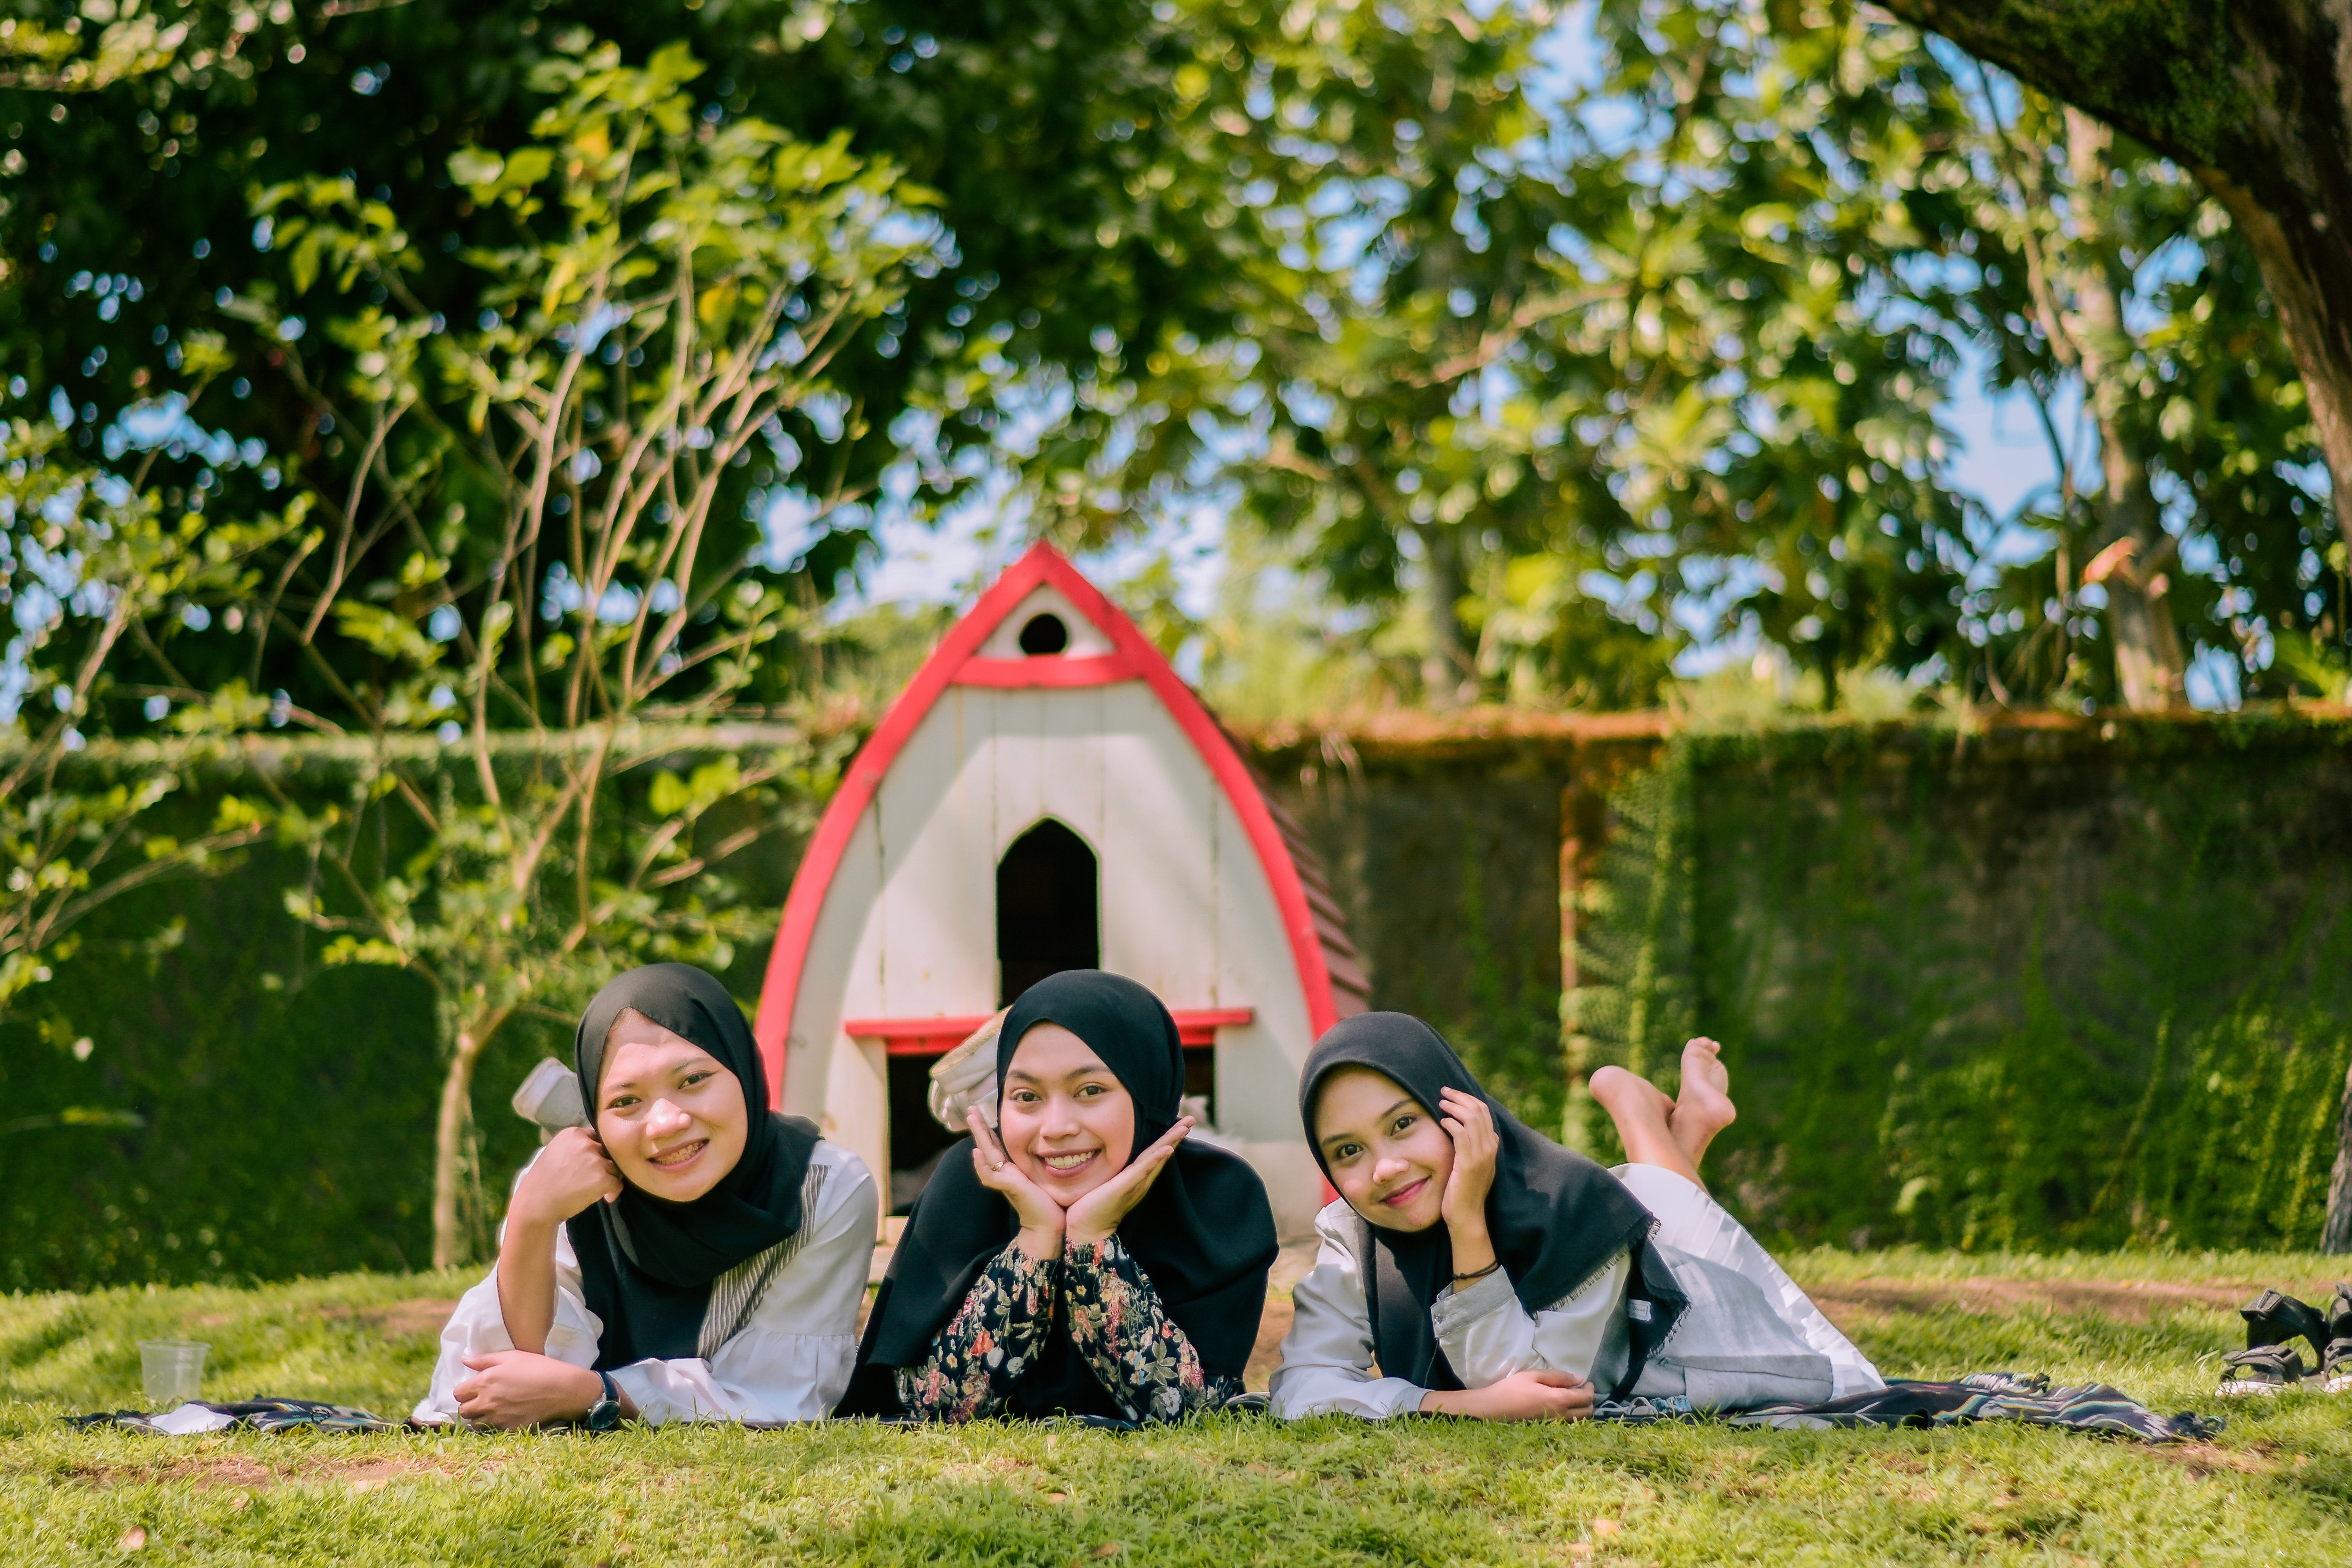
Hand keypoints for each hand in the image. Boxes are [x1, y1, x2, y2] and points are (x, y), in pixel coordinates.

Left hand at [451, 1350, 611, 1429]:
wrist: (562, 1389)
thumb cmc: (538, 1368)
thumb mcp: (512, 1356)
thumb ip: (484, 1359)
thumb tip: (464, 1360)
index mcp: (485, 1382)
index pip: (458, 1393)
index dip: (465, 1391)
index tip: (474, 1388)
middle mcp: (487, 1402)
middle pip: (463, 1411)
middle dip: (469, 1405)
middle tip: (482, 1399)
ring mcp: (497, 1418)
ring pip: (475, 1423)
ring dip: (480, 1417)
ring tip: (493, 1410)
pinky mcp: (509, 1429)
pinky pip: (493, 1431)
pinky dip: (495, 1425)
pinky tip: (507, 1416)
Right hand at [508, 1127, 621, 1228]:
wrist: (536, 1204)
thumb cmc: (544, 1181)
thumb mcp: (556, 1152)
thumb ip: (577, 1146)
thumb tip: (598, 1149)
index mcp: (574, 1133)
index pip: (597, 1138)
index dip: (597, 1153)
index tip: (590, 1166)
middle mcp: (586, 1143)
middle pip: (608, 1151)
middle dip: (604, 1165)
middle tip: (593, 1179)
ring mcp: (595, 1160)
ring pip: (615, 1167)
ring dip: (610, 1178)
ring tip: (597, 1189)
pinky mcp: (602, 1178)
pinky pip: (618, 1183)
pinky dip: (614, 1192)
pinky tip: (605, 1197)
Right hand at [967, 1107, 1066, 1257]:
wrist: (1049, 1227)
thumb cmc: (1050, 1204)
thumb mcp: (1043, 1177)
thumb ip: (1038, 1165)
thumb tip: (1048, 1148)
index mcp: (1013, 1169)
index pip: (998, 1145)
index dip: (989, 1130)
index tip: (983, 1114)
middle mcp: (1006, 1173)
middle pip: (988, 1146)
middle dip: (979, 1128)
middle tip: (971, 1109)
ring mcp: (1006, 1180)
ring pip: (987, 1155)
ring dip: (979, 1137)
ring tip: (973, 1119)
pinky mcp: (1010, 1188)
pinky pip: (991, 1176)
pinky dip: (982, 1165)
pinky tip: (977, 1153)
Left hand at [1063, 1117, 1192, 1247]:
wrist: (1086, 1230)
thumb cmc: (1092, 1206)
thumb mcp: (1107, 1183)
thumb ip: (1115, 1173)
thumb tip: (1111, 1156)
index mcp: (1137, 1178)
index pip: (1155, 1153)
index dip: (1169, 1138)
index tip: (1181, 1123)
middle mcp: (1140, 1180)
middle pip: (1162, 1153)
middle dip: (1176, 1135)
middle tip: (1192, 1119)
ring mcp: (1134, 1183)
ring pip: (1156, 1157)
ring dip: (1171, 1141)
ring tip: (1184, 1127)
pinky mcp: (1124, 1187)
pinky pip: (1143, 1170)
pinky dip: (1157, 1159)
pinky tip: (1168, 1149)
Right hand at [1421, 1368, 1593, 1421]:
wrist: (1493, 1409)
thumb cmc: (1512, 1388)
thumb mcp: (1534, 1375)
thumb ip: (1558, 1376)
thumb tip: (1579, 1378)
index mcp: (1559, 1400)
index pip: (1585, 1397)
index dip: (1590, 1388)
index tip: (1586, 1381)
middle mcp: (1560, 1416)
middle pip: (1587, 1412)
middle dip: (1589, 1399)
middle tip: (1581, 1388)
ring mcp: (1554, 1425)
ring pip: (1580, 1421)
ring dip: (1582, 1409)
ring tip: (1572, 1397)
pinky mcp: (1548, 1430)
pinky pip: (1568, 1424)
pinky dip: (1573, 1416)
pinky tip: (1562, 1406)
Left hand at [1436, 1087, 1498, 1266]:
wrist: (1467, 1217)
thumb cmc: (1464, 1191)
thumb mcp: (1471, 1165)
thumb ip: (1470, 1147)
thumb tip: (1460, 1127)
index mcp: (1492, 1147)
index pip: (1484, 1113)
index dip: (1468, 1099)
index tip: (1452, 1094)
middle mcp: (1490, 1148)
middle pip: (1479, 1111)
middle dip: (1461, 1097)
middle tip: (1444, 1091)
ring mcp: (1481, 1156)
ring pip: (1471, 1119)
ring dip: (1455, 1107)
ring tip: (1441, 1102)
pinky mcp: (1469, 1163)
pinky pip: (1461, 1135)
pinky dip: (1451, 1123)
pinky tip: (1442, 1121)